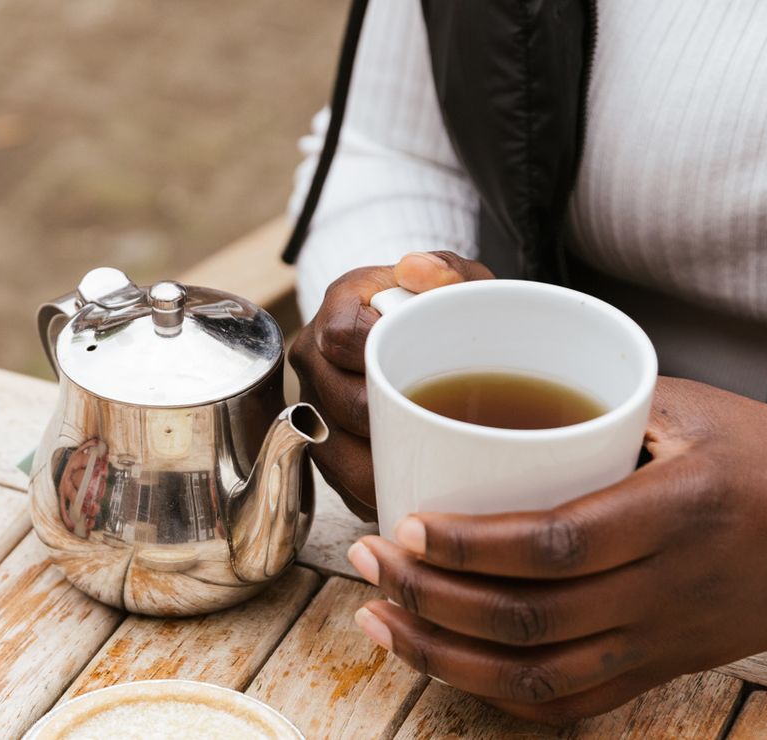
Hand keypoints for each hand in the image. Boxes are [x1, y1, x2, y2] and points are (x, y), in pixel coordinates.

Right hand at [289, 251, 492, 519]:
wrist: (413, 330)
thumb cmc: (437, 308)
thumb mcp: (455, 280)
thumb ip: (448, 271)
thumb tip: (417, 270)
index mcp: (337, 309)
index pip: (341, 338)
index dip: (380, 363)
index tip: (429, 377)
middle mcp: (312, 358)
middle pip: (341, 405)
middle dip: (392, 427)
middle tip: (446, 443)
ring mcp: (311, 403)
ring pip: (332, 453)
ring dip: (378, 474)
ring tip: (428, 483)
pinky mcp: (317, 443)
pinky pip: (336, 481)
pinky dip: (372, 493)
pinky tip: (409, 495)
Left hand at [344, 378, 766, 722]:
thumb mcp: (696, 407)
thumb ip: (600, 397)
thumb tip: (490, 356)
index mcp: (679, 511)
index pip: (555, 544)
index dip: (468, 546)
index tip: (405, 525)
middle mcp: (670, 589)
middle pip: (529, 617)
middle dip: (430, 597)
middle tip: (370, 560)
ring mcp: (665, 640)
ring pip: (537, 673)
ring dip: (445, 652)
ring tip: (380, 615)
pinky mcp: (664, 669)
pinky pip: (569, 703)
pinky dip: (496, 691)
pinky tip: (442, 659)